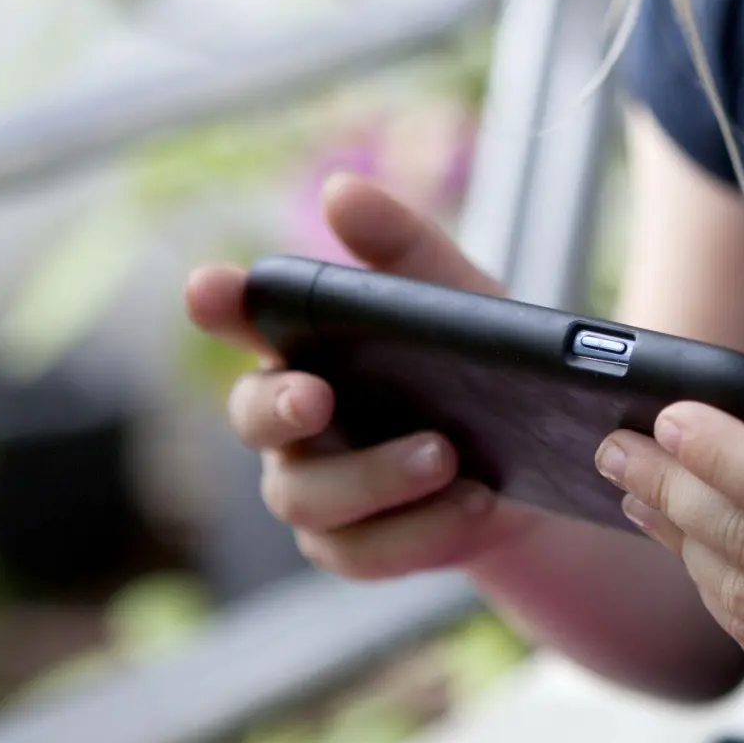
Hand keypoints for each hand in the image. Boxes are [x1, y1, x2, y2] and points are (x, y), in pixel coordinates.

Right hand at [187, 175, 537, 579]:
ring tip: (446, 455)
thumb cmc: (477, 375)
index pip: (242, 319)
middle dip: (279, 405)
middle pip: (254, 416)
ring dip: (375, 476)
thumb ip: (403, 249)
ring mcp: (315, 491)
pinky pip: (362, 553)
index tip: (210, 285)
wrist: (533, 473)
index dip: (219, 303)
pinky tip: (471, 503)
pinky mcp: (352, 548)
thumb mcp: (461, 304)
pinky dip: (418, 531)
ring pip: (307, 498)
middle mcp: (293, 423)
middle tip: (320, 397)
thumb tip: (340, 190)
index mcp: (304, 348)